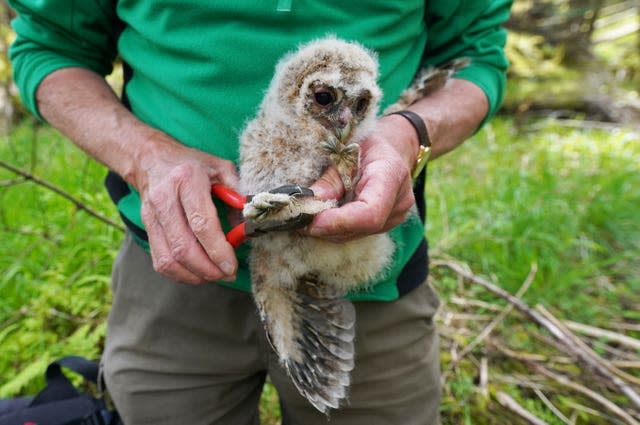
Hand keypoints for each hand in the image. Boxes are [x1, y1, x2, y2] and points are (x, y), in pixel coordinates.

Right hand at [134, 130, 239, 283]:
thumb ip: (237, 194)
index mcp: (187, 180)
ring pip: (169, 259)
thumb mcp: (220, 168)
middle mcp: (165, 199)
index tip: (232, 265)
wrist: (151, 159)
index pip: (201, 224)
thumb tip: (246, 225)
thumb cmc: (192, 164)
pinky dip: (180, 274)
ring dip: (194, 275)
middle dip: (208, 268)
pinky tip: (197, 272)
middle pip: (183, 247)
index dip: (218, 250)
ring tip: (215, 275)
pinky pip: (160, 261)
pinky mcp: (146, 228)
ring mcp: (151, 216)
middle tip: (227, 274)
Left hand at [306, 115, 417, 241]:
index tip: (311, 221)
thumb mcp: (344, 150)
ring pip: (357, 233)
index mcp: (391, 174)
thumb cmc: (366, 142)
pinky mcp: (385, 224)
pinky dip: (335, 227)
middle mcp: (398, 201)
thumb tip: (307, 204)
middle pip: (361, 226)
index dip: (339, 221)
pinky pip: (357, 232)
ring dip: (328, 229)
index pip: (370, 212)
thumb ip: (330, 178)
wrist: (390, 148)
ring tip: (305, 216)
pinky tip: (319, 217)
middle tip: (297, 219)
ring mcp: (394, 216)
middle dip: (327, 226)